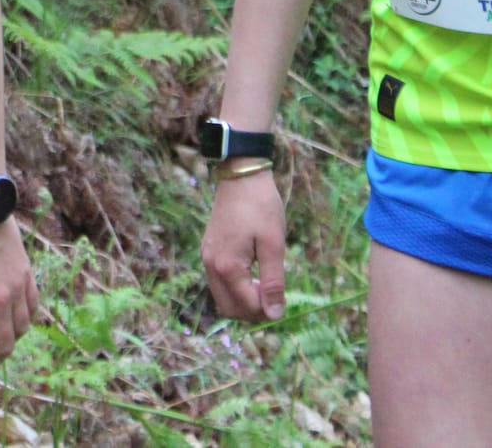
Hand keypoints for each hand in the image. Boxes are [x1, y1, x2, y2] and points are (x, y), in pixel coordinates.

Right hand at [201, 169, 286, 320]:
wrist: (241, 175)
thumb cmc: (261, 207)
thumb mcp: (273, 244)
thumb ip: (273, 282)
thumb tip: (275, 316)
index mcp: (227, 266)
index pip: (246, 306)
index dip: (268, 310)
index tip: (285, 298)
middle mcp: (211, 265)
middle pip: (229, 309)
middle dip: (253, 311)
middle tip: (275, 295)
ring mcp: (206, 258)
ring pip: (223, 298)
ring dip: (244, 300)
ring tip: (265, 284)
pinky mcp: (208, 250)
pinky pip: (219, 283)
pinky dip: (236, 287)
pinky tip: (254, 273)